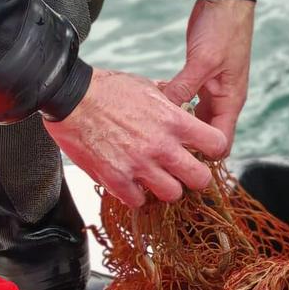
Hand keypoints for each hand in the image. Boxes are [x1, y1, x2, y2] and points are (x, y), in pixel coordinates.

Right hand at [45, 67, 227, 206]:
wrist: (71, 97)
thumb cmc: (108, 89)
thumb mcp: (148, 88)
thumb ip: (170, 103)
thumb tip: (183, 106)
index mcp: (173, 120)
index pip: (217, 144)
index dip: (213, 150)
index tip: (204, 151)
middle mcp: (161, 146)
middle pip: (200, 179)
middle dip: (194, 177)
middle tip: (184, 172)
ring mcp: (139, 165)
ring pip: (172, 194)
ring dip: (165, 188)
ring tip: (155, 178)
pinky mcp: (116, 179)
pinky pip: (138, 201)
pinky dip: (136, 195)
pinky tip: (131, 182)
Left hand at [160, 0, 254, 149]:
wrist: (226, 0)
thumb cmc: (223, 28)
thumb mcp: (203, 60)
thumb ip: (185, 88)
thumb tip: (166, 114)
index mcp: (231, 100)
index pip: (222, 142)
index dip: (204, 155)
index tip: (178, 160)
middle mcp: (223, 99)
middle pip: (206, 134)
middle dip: (186, 144)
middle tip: (159, 151)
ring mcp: (211, 88)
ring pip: (194, 118)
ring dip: (177, 124)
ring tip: (152, 132)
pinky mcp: (200, 77)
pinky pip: (187, 100)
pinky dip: (173, 104)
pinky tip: (154, 104)